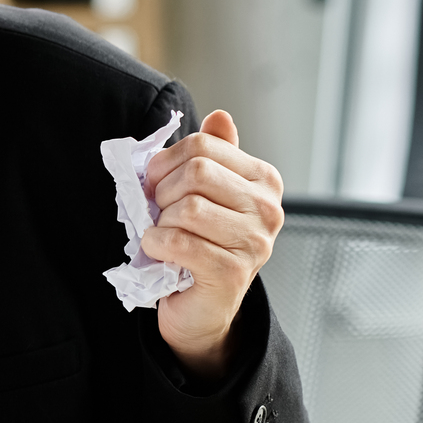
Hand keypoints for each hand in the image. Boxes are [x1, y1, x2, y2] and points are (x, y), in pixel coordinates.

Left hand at [141, 110, 284, 380]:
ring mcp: (255, 242)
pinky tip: (161, 253)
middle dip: (162, 192)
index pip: (203, 146)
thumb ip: (212, 155)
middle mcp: (267, 208)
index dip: (166, 162)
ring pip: (187, 208)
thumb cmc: (199, 244)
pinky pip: (178, 242)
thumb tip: (220, 116)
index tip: (155, 182)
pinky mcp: (232, 272)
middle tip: (158, 213)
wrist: (201, 306)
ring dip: (160, 222)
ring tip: (165, 236)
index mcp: (263, 180)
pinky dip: (156, 245)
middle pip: (196, 173)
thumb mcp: (204, 193)